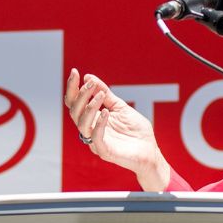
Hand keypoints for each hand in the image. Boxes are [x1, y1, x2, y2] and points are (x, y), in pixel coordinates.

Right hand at [66, 68, 169, 189]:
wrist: (150, 151)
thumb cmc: (136, 131)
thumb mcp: (121, 107)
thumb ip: (106, 93)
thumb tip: (89, 77)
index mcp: (92, 119)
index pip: (75, 103)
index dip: (73, 88)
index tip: (75, 71)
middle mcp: (90, 130)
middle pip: (74, 111)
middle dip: (80, 95)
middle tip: (90, 84)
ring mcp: (95, 141)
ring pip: (82, 123)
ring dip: (89, 107)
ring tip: (100, 95)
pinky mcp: (104, 151)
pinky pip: (96, 137)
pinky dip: (99, 123)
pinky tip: (106, 112)